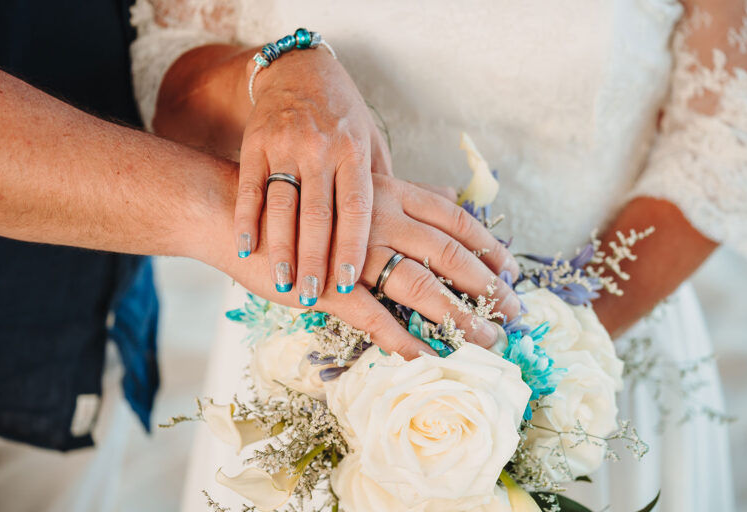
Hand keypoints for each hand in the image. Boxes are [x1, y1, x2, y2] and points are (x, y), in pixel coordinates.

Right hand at [221, 174, 519, 357]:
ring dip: (456, 317)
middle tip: (515, 314)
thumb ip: (399, 192)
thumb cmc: (296, 199)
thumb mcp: (351, 184)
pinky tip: (426, 357)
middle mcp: (378, 216)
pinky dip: (403, 339)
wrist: (230, 210)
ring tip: (485, 341)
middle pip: (447, 254)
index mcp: (387, 192)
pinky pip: (373, 317)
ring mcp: (353, 251)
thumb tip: (443, 196)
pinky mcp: (326, 285)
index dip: (487, 246)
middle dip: (486, 287)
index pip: (453, 219)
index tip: (512, 271)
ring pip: (419, 286)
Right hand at [234, 47, 391, 304]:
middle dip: (315, 258)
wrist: (299, 70)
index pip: (355, 207)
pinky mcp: (255, 143)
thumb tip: (419, 224)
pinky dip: (246, 220)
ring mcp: (285, 144)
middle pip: (317, 213)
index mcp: (354, 150)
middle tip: (313, 294)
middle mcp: (321, 147)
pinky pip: (249, 187)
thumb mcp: (371, 141)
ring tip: (282, 282)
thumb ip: (386, 183)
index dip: (351, 246)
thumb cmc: (342, 115)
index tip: (348, 282)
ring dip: (280, 247)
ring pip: (281, 204)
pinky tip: (245, 248)